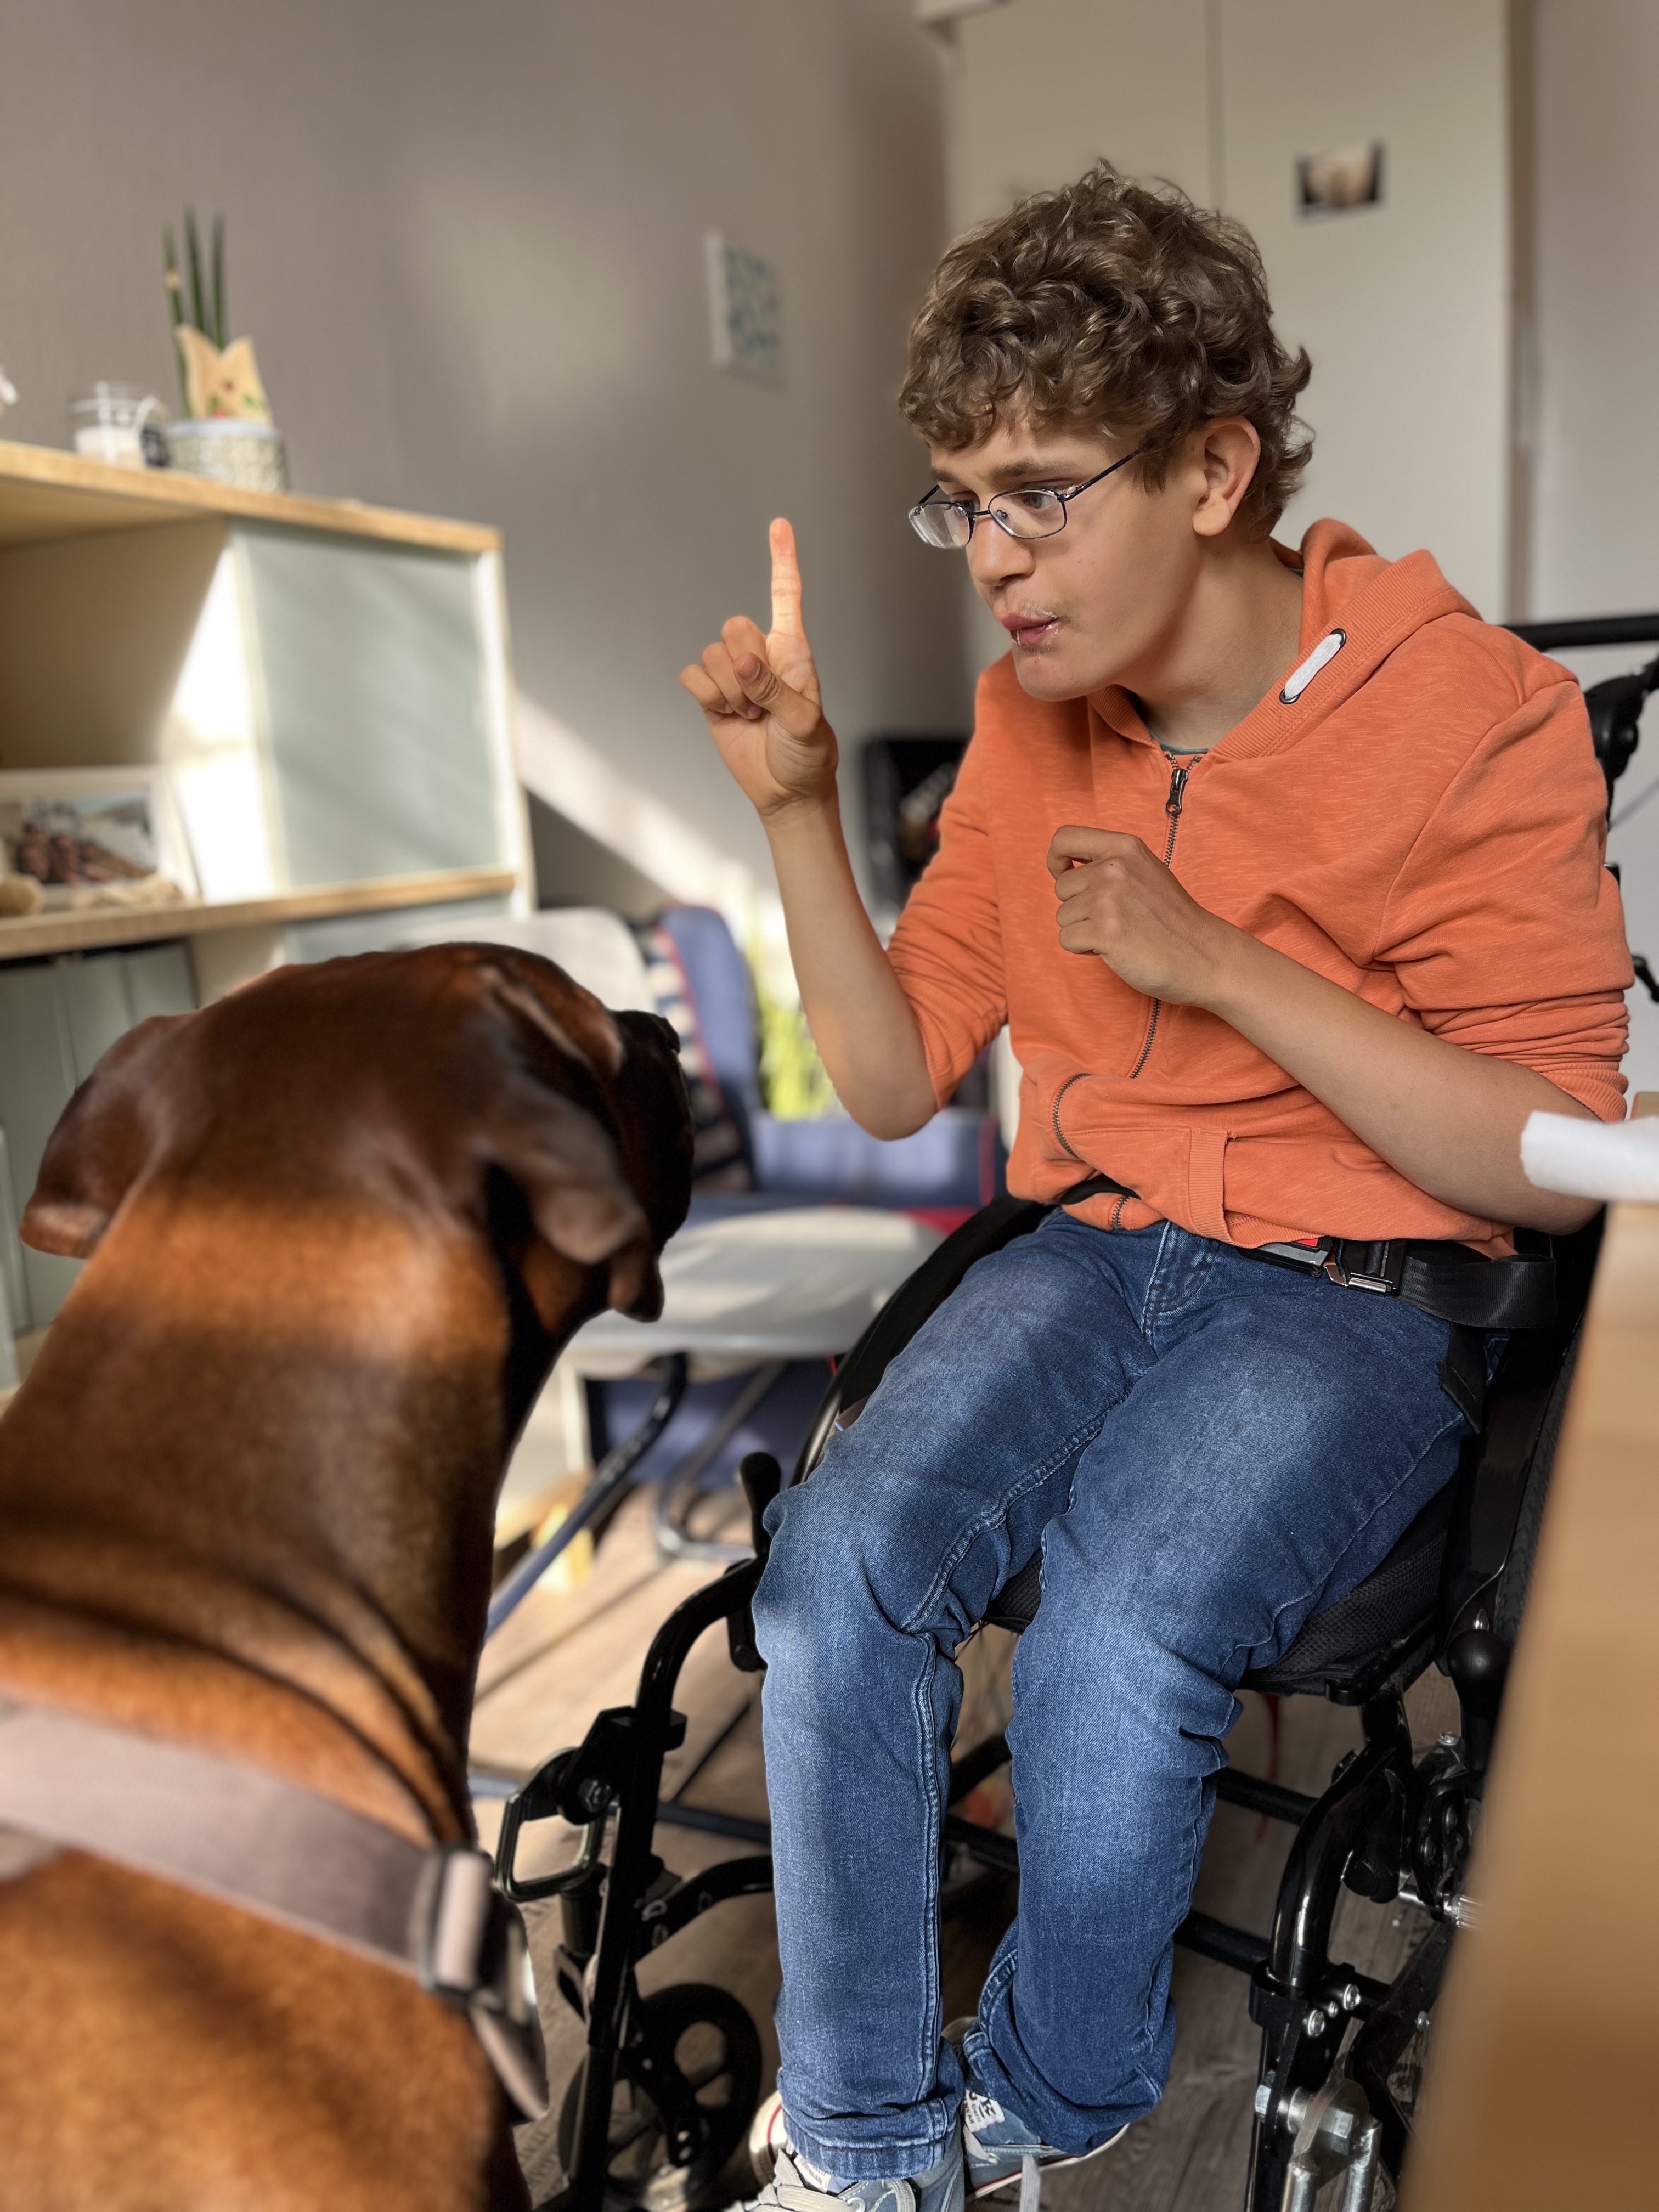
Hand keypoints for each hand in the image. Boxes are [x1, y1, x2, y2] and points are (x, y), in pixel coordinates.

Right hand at [680, 519, 839, 819]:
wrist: (786, 790)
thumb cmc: (808, 754)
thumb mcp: (804, 722)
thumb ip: (775, 689)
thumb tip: (744, 662)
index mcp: (793, 651)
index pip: (786, 596)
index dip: (782, 560)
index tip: (779, 525)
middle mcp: (762, 655)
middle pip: (734, 626)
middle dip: (743, 666)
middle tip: (761, 703)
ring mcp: (735, 674)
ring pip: (711, 654)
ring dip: (729, 691)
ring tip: (751, 716)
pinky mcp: (712, 695)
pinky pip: (692, 676)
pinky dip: (707, 697)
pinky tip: (729, 716)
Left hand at [1048, 825, 1235, 1003]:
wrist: (1202, 955)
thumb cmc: (1171, 919)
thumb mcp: (1145, 872)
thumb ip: (1110, 864)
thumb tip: (1065, 868)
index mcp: (1124, 847)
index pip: (1064, 838)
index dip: (1056, 859)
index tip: (1064, 874)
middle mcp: (1114, 868)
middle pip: (1061, 887)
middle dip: (1079, 907)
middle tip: (1114, 918)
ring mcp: (1108, 900)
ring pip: (1062, 916)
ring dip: (1084, 930)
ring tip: (1119, 933)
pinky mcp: (1104, 932)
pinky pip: (1066, 940)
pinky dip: (1084, 949)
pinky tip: (1115, 948)